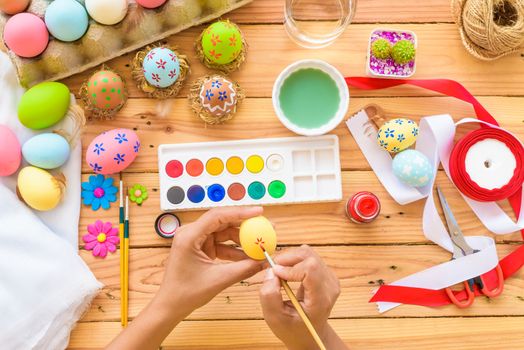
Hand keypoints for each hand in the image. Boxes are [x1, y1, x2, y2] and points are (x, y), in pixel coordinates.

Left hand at [107, 207, 265, 349]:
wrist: (170, 306)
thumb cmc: (185, 293)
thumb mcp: (218, 279)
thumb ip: (243, 269)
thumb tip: (263, 262)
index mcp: (189, 236)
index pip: (218, 216)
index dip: (240, 212)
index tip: (259, 212)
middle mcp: (191, 233)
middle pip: (223, 222)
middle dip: (245, 226)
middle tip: (265, 229)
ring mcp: (196, 240)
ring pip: (224, 233)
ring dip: (242, 240)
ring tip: (259, 246)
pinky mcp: (200, 248)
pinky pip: (221, 244)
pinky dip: (235, 250)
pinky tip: (249, 257)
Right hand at [260, 245, 345, 349]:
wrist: (308, 333)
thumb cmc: (292, 328)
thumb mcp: (274, 318)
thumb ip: (269, 296)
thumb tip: (271, 272)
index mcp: (320, 299)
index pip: (310, 269)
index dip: (290, 267)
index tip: (276, 274)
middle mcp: (330, 285)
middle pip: (309, 256)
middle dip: (287, 259)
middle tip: (274, 270)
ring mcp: (330, 278)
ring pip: (308, 252)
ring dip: (290, 258)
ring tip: (280, 272)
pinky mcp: (326, 272)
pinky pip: (308, 256)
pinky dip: (294, 260)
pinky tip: (288, 272)